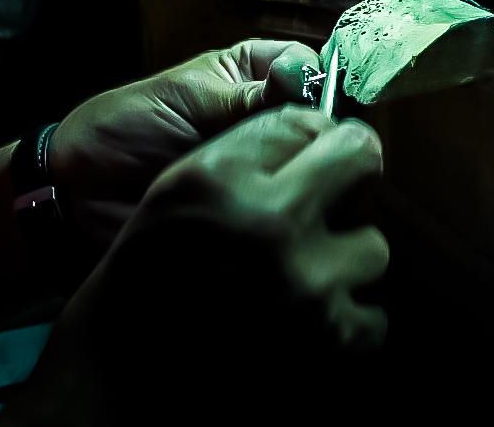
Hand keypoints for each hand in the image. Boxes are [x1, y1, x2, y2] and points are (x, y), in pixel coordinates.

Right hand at [1, 107, 387, 424]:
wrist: (119, 372)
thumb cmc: (148, 274)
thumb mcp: (179, 190)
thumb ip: (249, 153)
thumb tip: (327, 131)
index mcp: (222, 177)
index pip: (309, 121)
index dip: (312, 143)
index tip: (303, 166)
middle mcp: (268, 221)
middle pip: (362, 159)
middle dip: (349, 179)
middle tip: (324, 208)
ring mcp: (303, 283)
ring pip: (373, 246)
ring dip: (343, 265)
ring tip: (300, 281)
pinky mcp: (325, 339)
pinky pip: (373, 317)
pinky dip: (345, 326)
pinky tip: (305, 324)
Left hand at [49, 39, 319, 240]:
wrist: (79, 197)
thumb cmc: (123, 128)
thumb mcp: (185, 99)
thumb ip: (246, 95)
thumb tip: (307, 81)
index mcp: (253, 74)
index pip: (309, 66)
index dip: (317, 84)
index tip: (309, 108)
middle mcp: (269, 119)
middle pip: (322, 118)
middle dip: (316, 136)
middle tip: (296, 155)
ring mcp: (267, 168)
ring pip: (313, 164)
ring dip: (303, 174)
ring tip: (283, 187)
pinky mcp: (258, 212)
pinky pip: (289, 207)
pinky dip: (289, 210)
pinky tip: (282, 214)